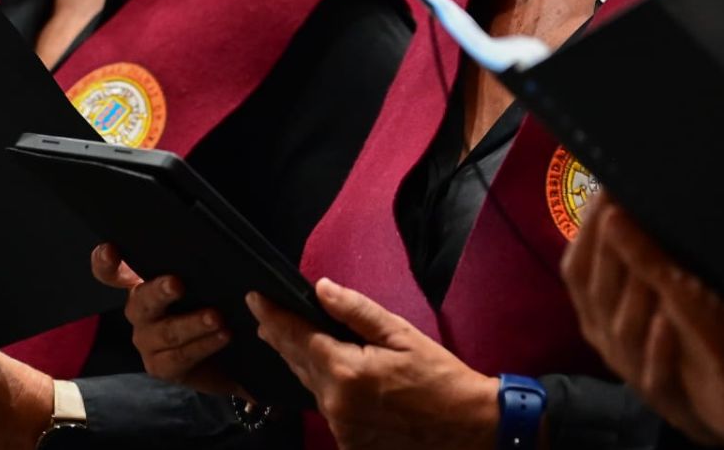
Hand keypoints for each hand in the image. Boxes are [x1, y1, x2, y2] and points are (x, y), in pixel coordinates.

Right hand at [91, 243, 238, 395]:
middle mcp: (139, 312)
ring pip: (167, 332)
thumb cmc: (205, 308)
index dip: (105, 262)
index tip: (110, 251)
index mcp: (142, 285)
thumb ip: (192, 266)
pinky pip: (180, 356)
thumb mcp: (199, 283)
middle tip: (176, 284)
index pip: (113, 272)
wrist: (220, 357)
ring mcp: (147, 341)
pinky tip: (222, 336)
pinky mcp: (160, 366)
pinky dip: (203, 345)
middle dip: (159, 291)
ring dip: (193, 323)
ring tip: (216, 317)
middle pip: (142, 300)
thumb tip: (206, 245)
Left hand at [249, 279, 498, 449]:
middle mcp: (336, 404)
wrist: (469, 427)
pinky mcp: (350, 443)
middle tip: (265, 317)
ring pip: (312, 386)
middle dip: (281, 337)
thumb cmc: (440, 378)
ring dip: (302, 363)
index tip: (255, 299)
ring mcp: (341, 428)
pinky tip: (330, 375)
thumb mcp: (400, 334)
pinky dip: (326, 388)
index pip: (297, 337)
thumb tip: (321, 288)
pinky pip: (328, 408)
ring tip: (292, 340)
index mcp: (346, 372)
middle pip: (298, 363)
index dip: (273, 316)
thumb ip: (356, 311)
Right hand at [562, 199, 723, 449]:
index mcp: (595, 312)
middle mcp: (605, 338)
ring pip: (622, 328)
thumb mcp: (651, 293)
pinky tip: (668, 319)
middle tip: (619, 206)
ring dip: (632, 291)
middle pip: (596, 291)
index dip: (587, 229)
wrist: (712, 404)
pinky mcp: (663, 395)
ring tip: (643, 256)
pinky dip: (659, 345)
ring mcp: (631, 367)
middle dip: (606, 247)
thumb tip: (625, 202)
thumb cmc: (678, 338)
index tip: (604, 188)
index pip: (577, 268)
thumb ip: (633, 256)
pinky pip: (655, 370)